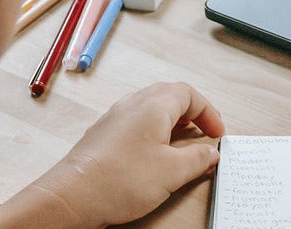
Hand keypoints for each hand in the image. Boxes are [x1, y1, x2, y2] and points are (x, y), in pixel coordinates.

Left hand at [0, 82, 224, 228]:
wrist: (73, 196)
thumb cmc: (118, 180)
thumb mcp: (172, 172)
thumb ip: (197, 159)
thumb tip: (210, 153)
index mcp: (153, 106)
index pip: (188, 94)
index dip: (208, 111)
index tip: (216, 132)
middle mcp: (132, 106)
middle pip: (168, 96)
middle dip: (191, 112)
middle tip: (203, 131)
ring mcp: (114, 119)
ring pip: (150, 108)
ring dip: (171, 121)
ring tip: (181, 142)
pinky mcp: (103, 136)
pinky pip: (134, 123)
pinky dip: (152, 132)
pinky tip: (153, 154)